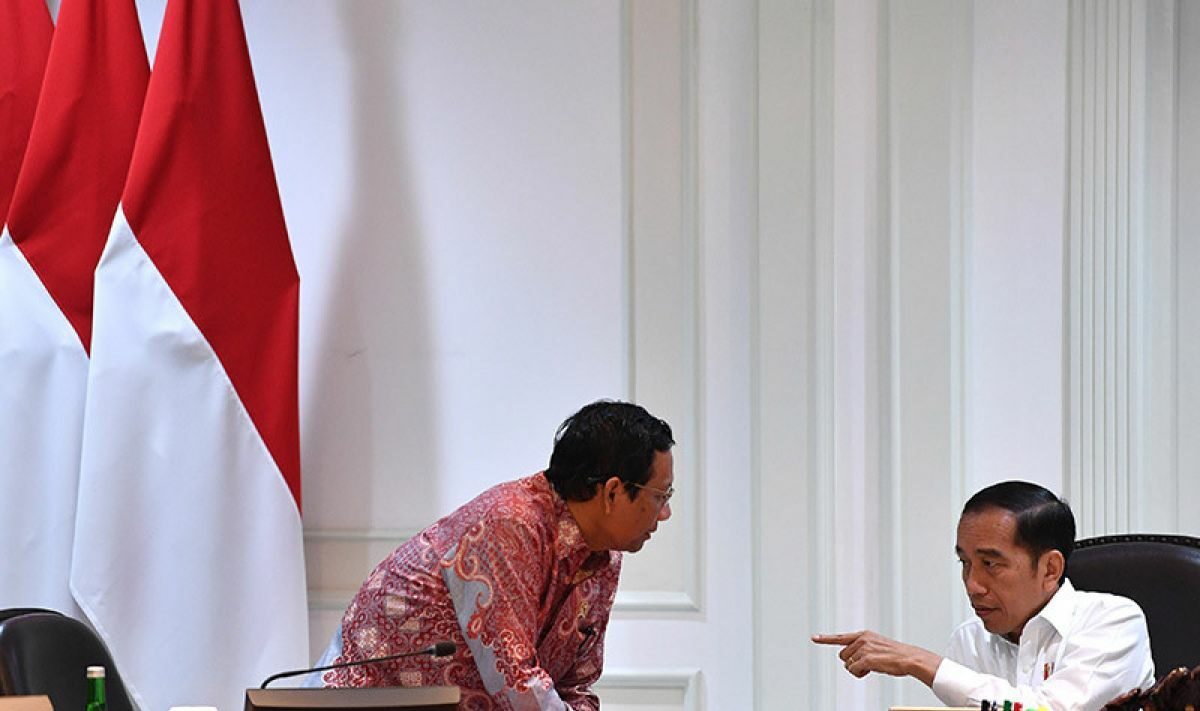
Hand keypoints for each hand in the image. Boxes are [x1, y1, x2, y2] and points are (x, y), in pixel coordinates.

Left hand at [811, 630, 941, 685]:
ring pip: (848, 665)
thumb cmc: (895, 655)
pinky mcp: (867, 659)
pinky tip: (871, 671)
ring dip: (857, 669)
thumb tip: (849, 660)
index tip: (814, 638)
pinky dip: (860, 674)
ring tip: (873, 666)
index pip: (840, 637)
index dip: (825, 638)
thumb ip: (862, 647)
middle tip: (868, 664)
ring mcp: (864, 648)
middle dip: (852, 662)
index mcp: (864, 635)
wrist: (910, 658)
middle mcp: (862, 639)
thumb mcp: (877, 645)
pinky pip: (854, 670)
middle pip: (843, 656)